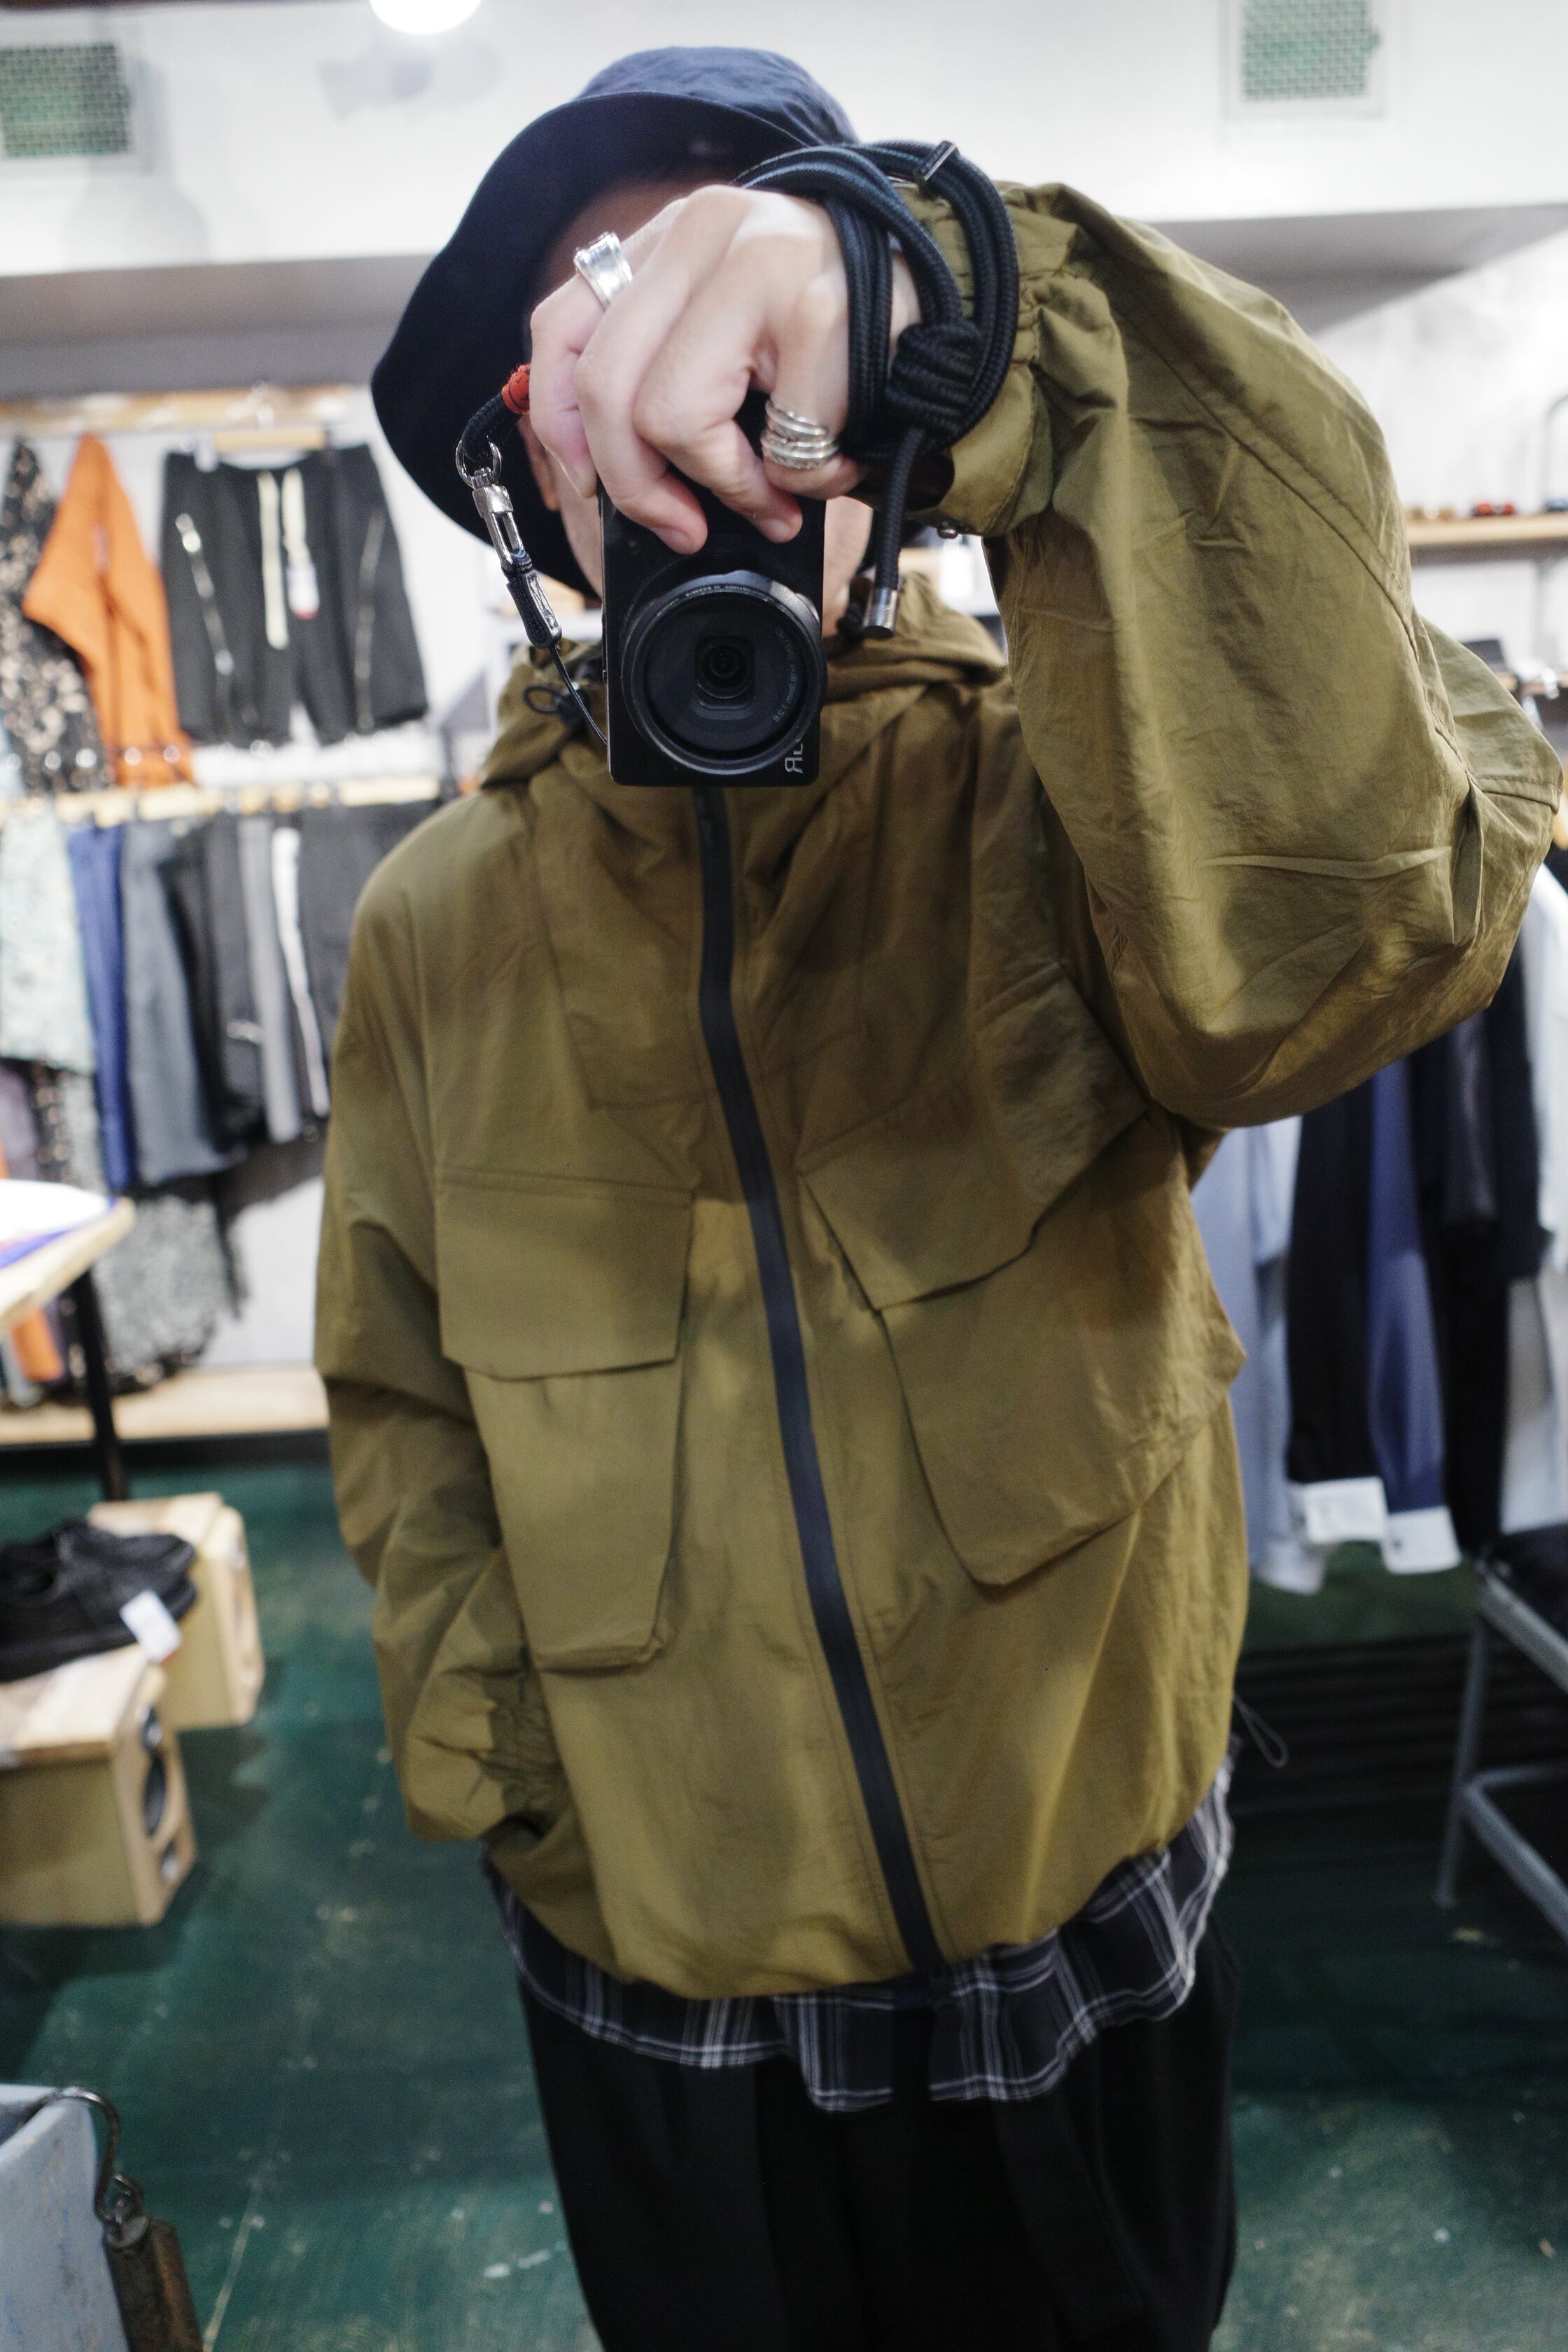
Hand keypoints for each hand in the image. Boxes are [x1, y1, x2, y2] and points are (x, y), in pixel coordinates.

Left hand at [527, 186, 917, 554]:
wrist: (964, 301)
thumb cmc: (845, 341)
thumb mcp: (734, 339)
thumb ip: (666, 375)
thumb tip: (597, 481)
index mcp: (673, 237)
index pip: (560, 328)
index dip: (563, 429)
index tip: (596, 486)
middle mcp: (704, 232)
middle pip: (603, 389)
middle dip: (639, 487)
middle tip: (688, 526)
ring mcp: (760, 263)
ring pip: (669, 417)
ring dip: (727, 486)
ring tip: (776, 492)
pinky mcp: (819, 310)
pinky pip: (774, 443)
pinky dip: (808, 484)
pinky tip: (838, 459)